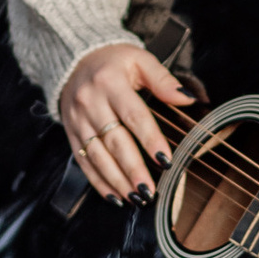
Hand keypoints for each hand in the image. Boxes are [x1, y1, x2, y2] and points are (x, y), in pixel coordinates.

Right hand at [59, 42, 192, 202]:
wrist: (74, 60)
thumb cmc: (112, 62)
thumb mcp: (139, 60)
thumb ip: (163, 80)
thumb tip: (187, 98)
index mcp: (110, 83)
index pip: (134, 116)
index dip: (150, 139)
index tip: (165, 160)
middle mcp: (90, 102)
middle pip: (114, 141)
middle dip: (133, 169)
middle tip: (149, 190)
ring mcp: (78, 120)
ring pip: (97, 156)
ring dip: (117, 180)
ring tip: (136, 198)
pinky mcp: (71, 133)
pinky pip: (83, 162)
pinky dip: (99, 182)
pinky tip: (115, 196)